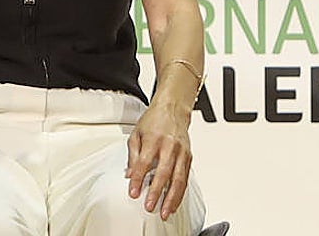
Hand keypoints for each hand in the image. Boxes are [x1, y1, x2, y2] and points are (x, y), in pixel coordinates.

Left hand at [125, 101, 192, 220]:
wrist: (174, 108)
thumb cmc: (154, 120)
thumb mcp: (136, 134)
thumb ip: (133, 155)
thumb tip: (129, 175)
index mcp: (154, 139)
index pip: (145, 163)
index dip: (138, 179)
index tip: (133, 193)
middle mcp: (170, 146)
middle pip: (164, 172)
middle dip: (157, 192)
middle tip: (150, 206)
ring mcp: (182, 152)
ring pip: (179, 178)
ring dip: (172, 197)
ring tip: (165, 211)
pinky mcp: (189, 156)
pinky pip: (186, 177)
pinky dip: (180, 192)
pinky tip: (175, 202)